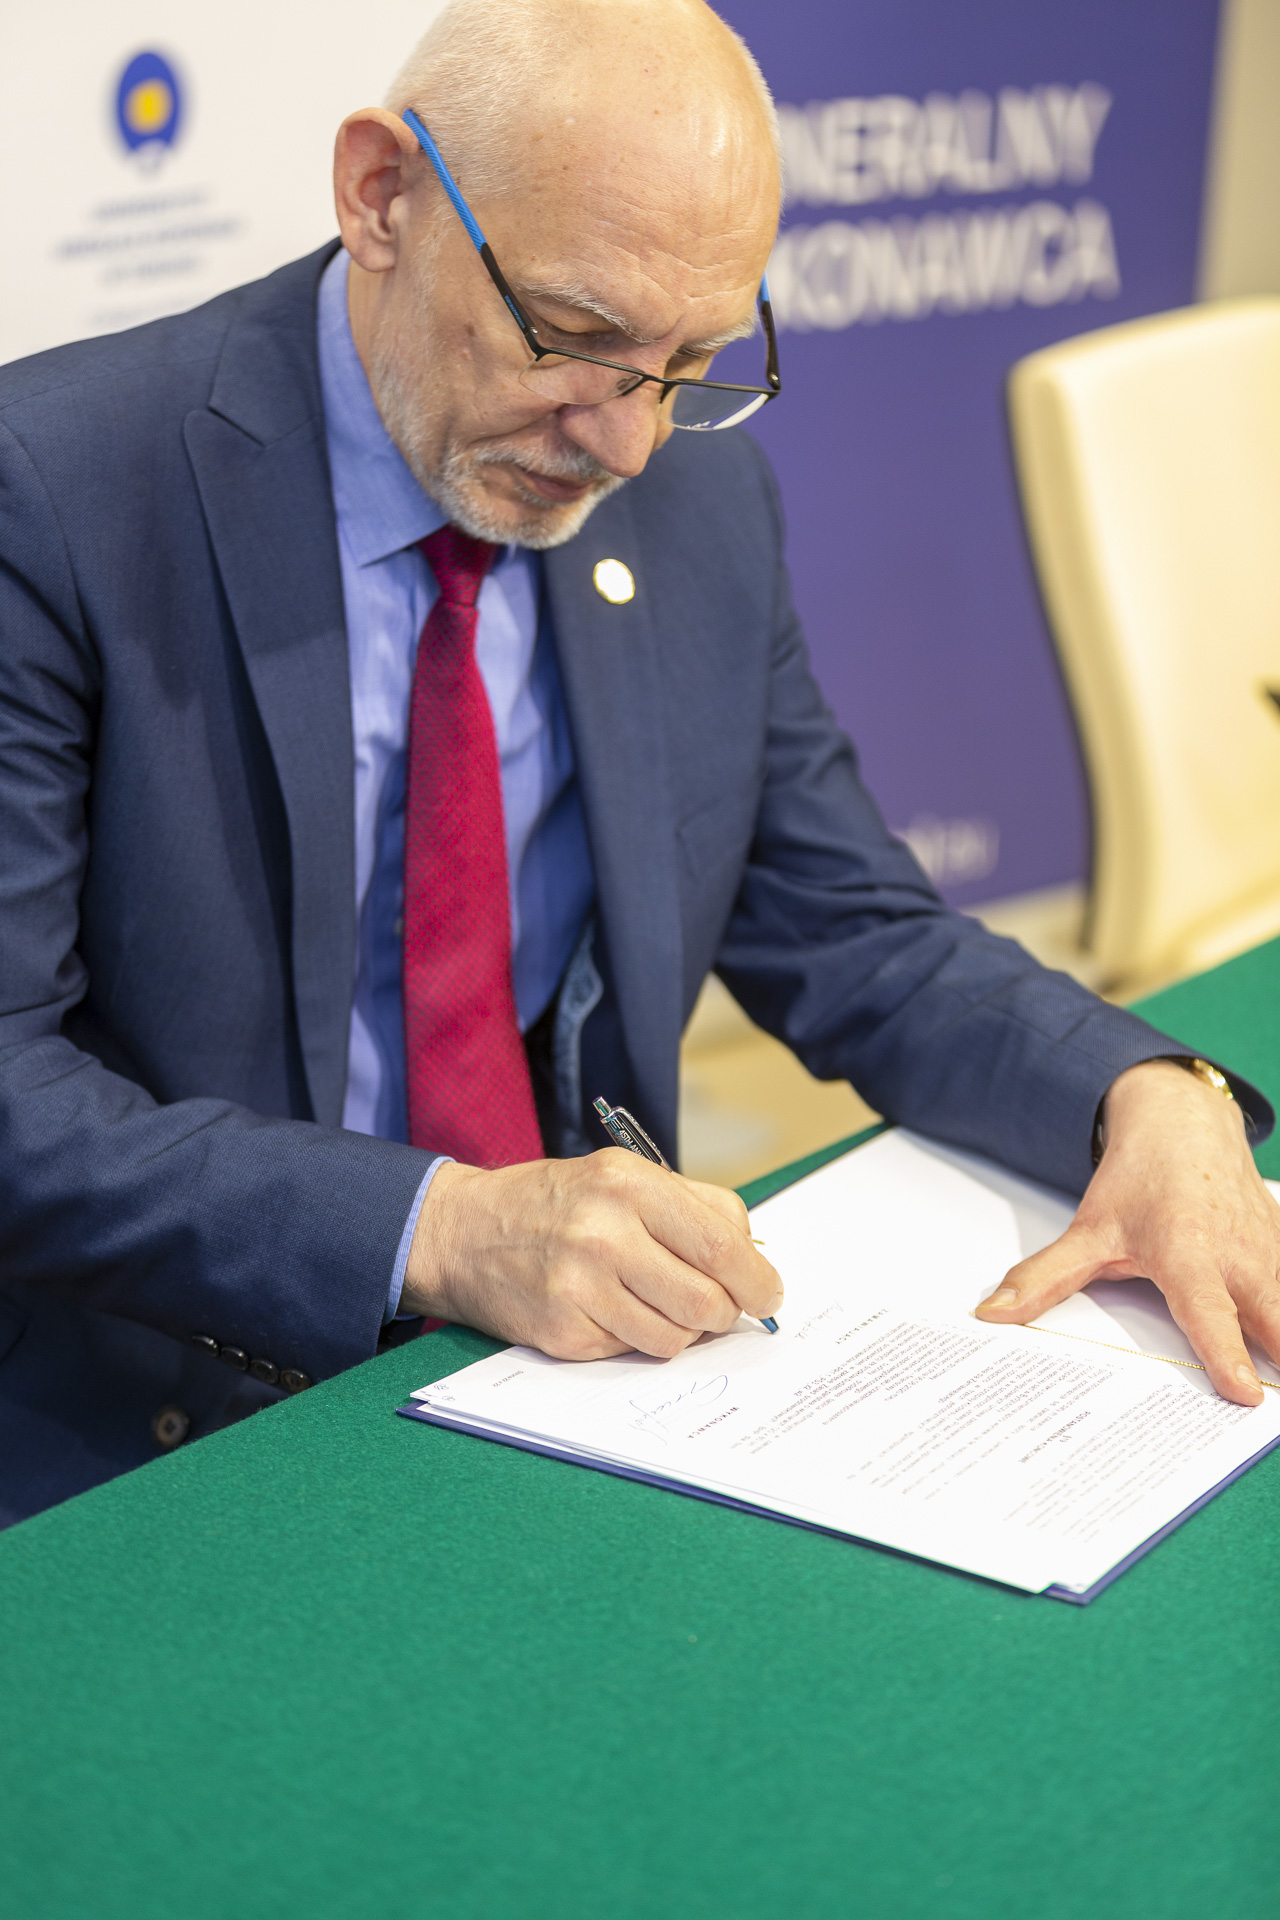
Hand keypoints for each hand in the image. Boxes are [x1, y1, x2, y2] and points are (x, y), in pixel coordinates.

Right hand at [402, 1149, 783, 1360]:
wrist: (463, 1231)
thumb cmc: (555, 1203)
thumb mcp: (621, 1177)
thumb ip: (693, 1209)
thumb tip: (755, 1261)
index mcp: (629, 1185)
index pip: (723, 1246)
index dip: (758, 1280)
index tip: (768, 1295)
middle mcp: (604, 1233)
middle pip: (707, 1301)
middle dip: (725, 1314)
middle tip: (720, 1310)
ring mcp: (580, 1286)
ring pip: (676, 1338)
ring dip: (682, 1330)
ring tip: (658, 1304)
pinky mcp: (562, 1331)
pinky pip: (632, 1351)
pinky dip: (636, 1339)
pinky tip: (611, 1311)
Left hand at [975, 1059, 1279, 1404]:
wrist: (1183, 1122)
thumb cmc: (1140, 1179)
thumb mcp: (1088, 1230)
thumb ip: (1044, 1278)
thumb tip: (992, 1315)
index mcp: (1185, 1252)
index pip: (1208, 1312)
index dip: (1226, 1354)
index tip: (1245, 1393)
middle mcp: (1236, 1255)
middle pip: (1274, 1317)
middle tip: (1275, 1404)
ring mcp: (1270, 1252)